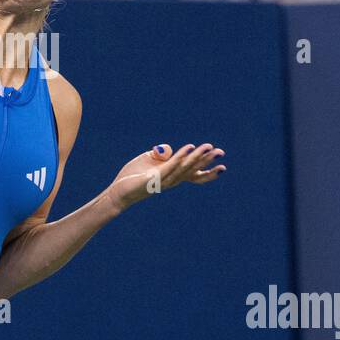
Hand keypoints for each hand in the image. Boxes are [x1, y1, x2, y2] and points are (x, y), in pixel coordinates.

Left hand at [106, 143, 224, 212]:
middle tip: (221, 152)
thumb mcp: (147, 159)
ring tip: (209, 147)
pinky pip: (171, 166)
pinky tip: (189, 148)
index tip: (221, 162)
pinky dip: (180, 157)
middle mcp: (171, 179)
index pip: (193, 173)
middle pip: (193, 170)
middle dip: (207, 161)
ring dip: (197, 157)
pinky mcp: (156, 178)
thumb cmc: (133, 176)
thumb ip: (159, 154)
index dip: (207, 168)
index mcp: (171, 176)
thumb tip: (168, 149)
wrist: (118, 191)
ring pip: (185, 167)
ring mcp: (165, 179)